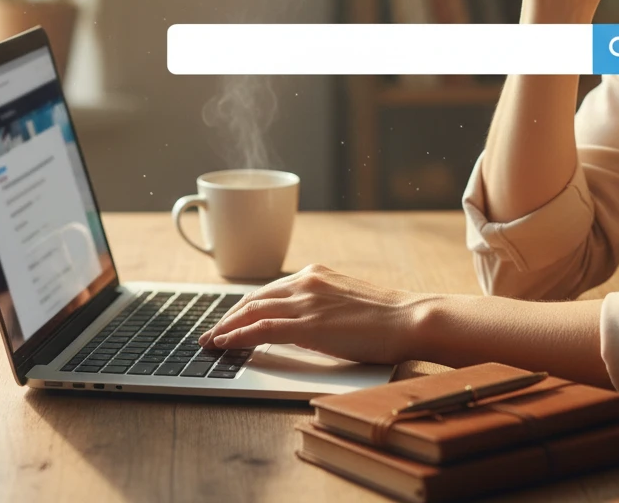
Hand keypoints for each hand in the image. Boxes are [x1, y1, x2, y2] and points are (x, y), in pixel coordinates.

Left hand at [196, 263, 421, 364]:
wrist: (408, 318)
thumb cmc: (385, 317)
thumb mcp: (346, 302)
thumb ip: (320, 306)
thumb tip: (301, 325)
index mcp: (315, 274)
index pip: (269, 290)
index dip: (245, 307)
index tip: (229, 319)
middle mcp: (306, 281)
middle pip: (254, 298)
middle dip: (229, 316)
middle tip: (211, 332)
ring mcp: (306, 301)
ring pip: (252, 311)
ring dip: (226, 327)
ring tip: (210, 341)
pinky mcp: (308, 324)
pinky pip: (262, 328)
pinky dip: (238, 335)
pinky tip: (225, 343)